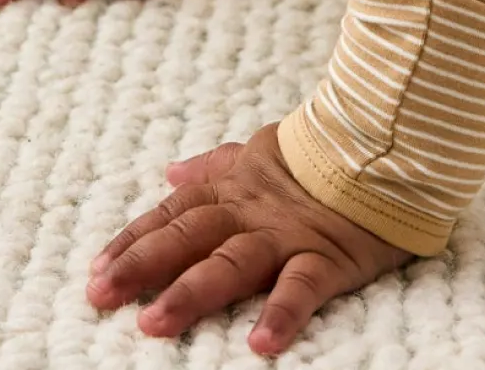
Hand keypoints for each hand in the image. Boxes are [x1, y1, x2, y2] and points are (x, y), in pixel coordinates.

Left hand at [86, 121, 414, 354]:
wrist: (387, 139)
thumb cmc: (321, 152)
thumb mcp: (259, 150)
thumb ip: (214, 166)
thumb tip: (170, 174)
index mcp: (234, 189)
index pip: (174, 215)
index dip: (135, 241)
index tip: (97, 270)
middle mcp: (252, 213)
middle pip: (190, 237)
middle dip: (143, 266)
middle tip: (100, 296)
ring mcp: (288, 235)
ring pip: (233, 263)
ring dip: (193, 292)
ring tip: (155, 325)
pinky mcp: (330, 255)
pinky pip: (304, 286)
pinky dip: (282, 312)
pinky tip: (260, 344)